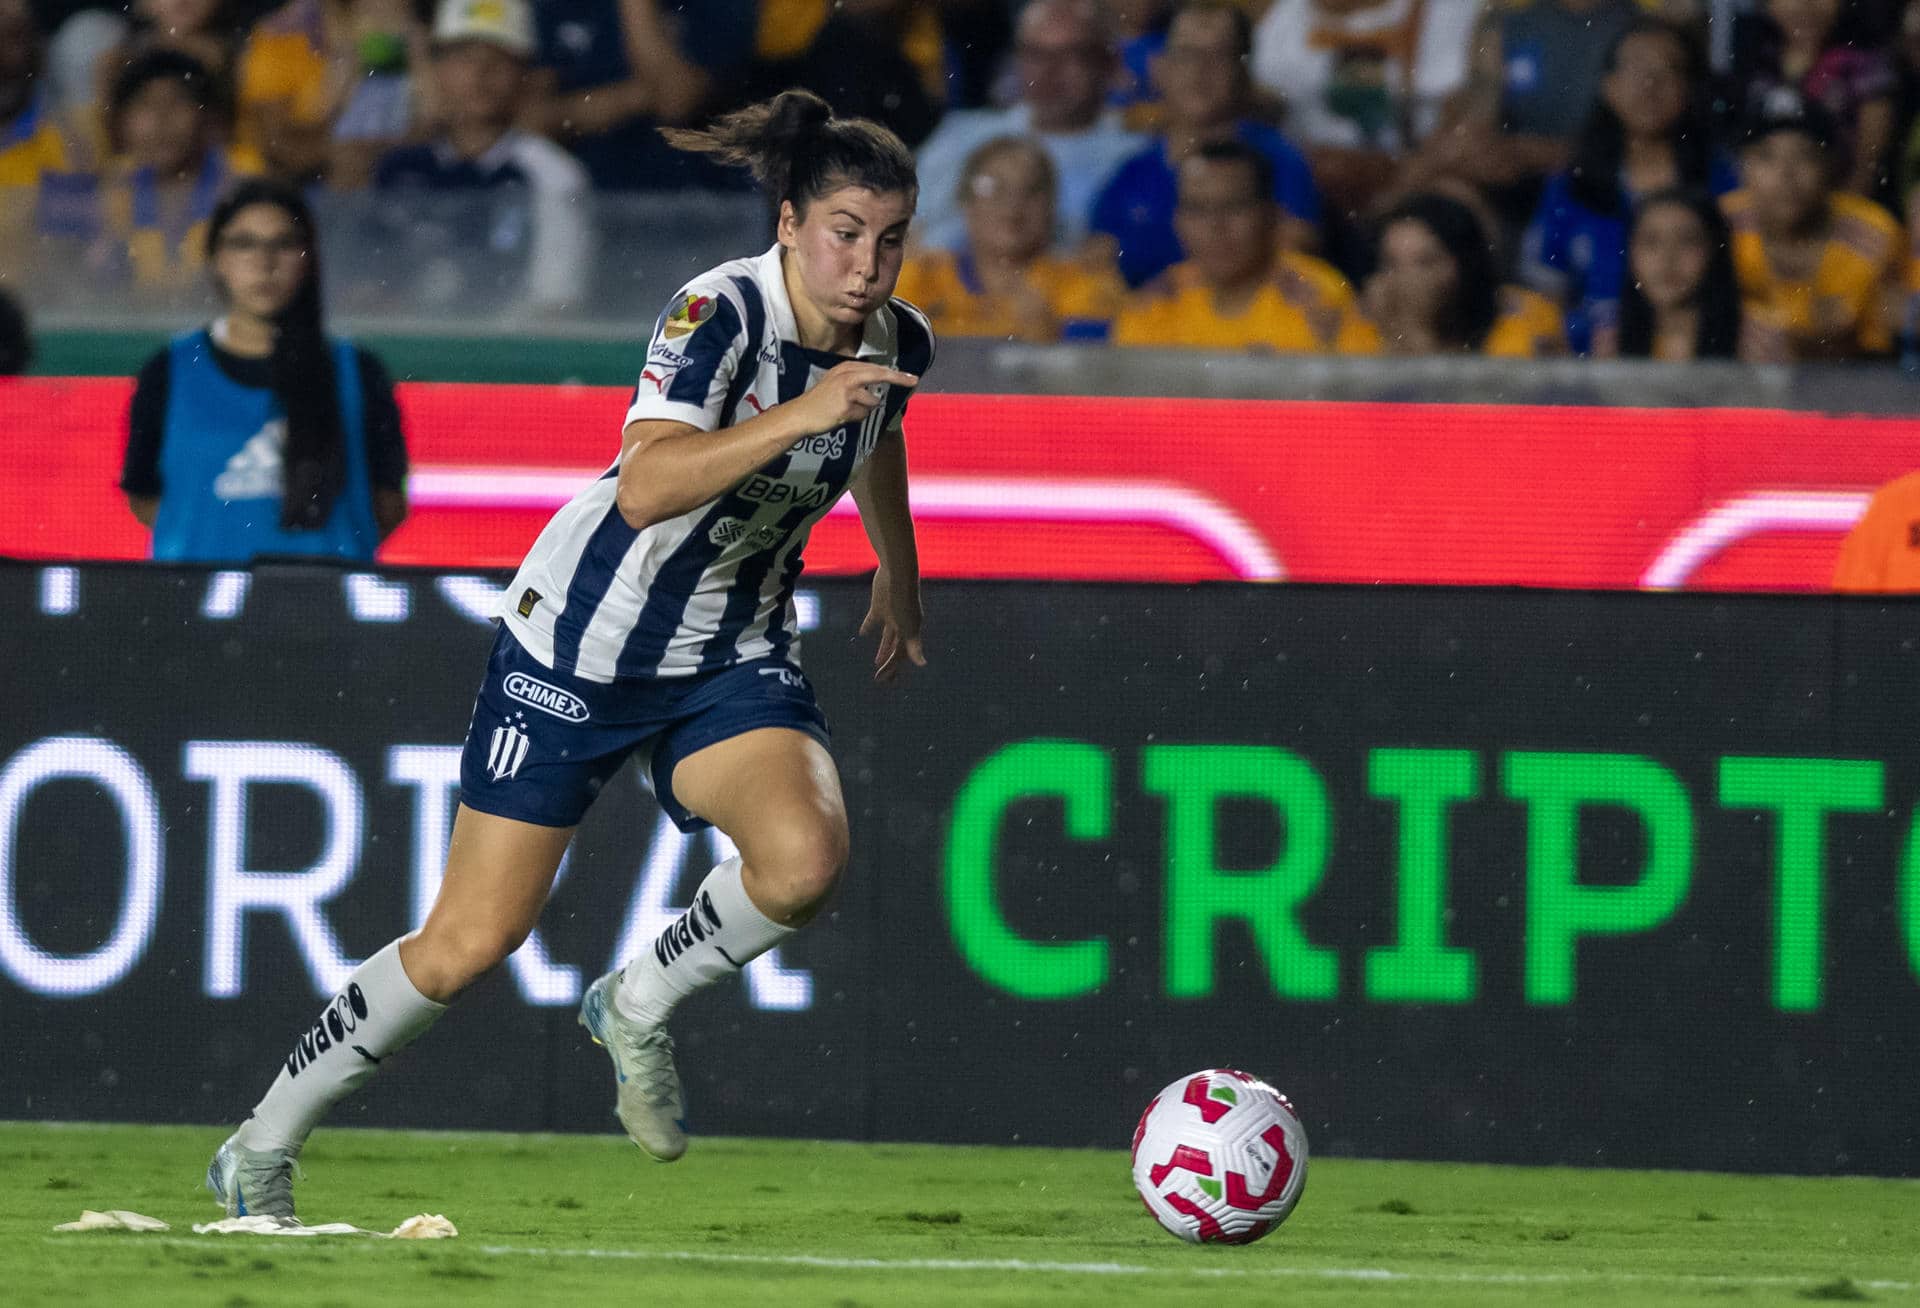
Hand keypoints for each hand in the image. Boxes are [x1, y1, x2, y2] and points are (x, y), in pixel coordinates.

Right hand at [783, 362, 917, 436]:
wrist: (801, 414)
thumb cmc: (820, 402)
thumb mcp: (836, 384)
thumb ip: (856, 382)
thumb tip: (878, 390)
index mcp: (845, 367)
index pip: (876, 369)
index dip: (895, 374)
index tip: (911, 377)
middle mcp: (847, 374)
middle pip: (880, 375)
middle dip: (898, 379)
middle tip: (914, 381)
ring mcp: (846, 389)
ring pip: (872, 401)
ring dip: (864, 410)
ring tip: (845, 411)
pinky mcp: (845, 404)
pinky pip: (863, 414)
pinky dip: (856, 418)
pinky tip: (841, 416)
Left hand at [858, 567, 925, 683]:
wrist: (898, 573)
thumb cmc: (905, 599)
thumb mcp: (909, 625)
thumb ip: (914, 645)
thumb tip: (923, 664)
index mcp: (910, 631)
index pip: (900, 655)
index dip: (892, 668)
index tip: (882, 679)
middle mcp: (902, 625)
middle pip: (896, 649)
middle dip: (890, 664)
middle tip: (882, 679)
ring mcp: (890, 615)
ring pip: (887, 637)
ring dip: (883, 649)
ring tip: (877, 662)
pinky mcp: (879, 605)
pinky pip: (873, 620)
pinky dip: (868, 628)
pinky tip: (862, 634)